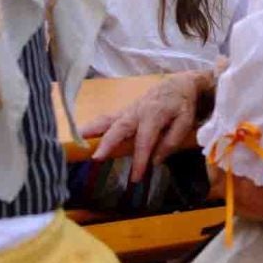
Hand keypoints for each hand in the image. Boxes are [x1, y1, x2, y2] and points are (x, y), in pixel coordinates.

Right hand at [83, 69, 211, 182]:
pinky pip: (107, 118)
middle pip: (119, 127)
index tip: (135, 178)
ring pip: (108, 119)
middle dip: (107, 143)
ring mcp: (128, 110)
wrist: (178, 85)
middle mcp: (137, 111)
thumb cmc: (182, 105)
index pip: (144, 140)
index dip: (139, 159)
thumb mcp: (185, 123)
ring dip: (92, 129)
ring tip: (77, 137)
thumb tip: (154, 161)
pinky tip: (81, 133)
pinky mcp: (124, 112)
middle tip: (96, 157)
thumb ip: (171, 141)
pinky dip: (93, 126)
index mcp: (154, 114)